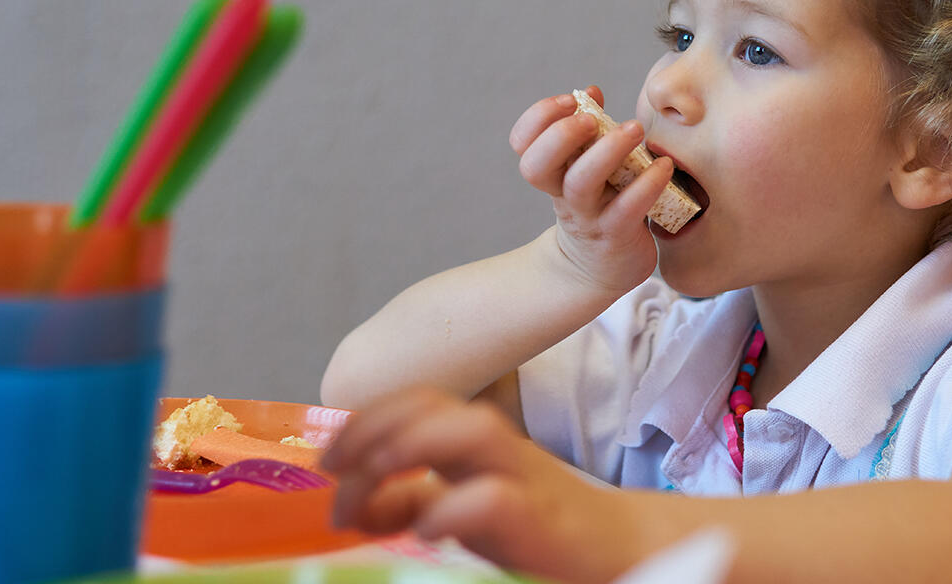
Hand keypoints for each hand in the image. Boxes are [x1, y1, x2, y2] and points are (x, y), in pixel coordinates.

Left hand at [321, 387, 639, 583]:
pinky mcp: (543, 524)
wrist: (625, 550)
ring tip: (371, 483)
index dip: (364, 418)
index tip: (327, 461)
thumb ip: (416, 499)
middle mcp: (499, 451)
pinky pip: (495, 500)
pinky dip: (452, 509)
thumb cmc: (540, 531)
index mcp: (476, 443)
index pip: (417, 401)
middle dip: (372, 425)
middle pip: (434, 404)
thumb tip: (356, 503)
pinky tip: (428, 528)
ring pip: (472, 431)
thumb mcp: (467, 509)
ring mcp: (525, 481)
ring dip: (409, 446)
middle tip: (332, 471)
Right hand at [509, 86, 674, 294]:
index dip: (537, 119)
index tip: (567, 100)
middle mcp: (564, 195)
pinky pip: (627, 208)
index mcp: (554, 175)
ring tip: (635, 129)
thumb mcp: (587, 169)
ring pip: (581, 183)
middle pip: (538, 165)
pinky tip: (663, 166)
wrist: (601, 269)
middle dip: (561, 134)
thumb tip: (592, 91)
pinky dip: (647, 183)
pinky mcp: (617, 235)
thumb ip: (588, 132)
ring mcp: (588, 217)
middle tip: (591, 118)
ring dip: (607, 150)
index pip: (523, 144)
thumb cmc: (600, 206)